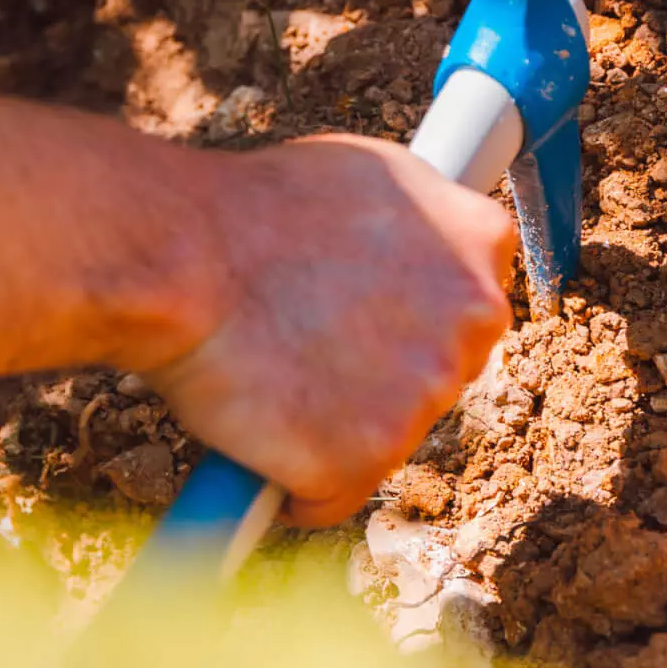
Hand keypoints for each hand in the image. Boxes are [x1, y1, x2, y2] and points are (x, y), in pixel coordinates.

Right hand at [143, 135, 516, 527]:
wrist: (186, 259)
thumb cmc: (257, 208)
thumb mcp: (369, 174)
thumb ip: (420, 221)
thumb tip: (420, 253)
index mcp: (480, 241)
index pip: (471, 303)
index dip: (410, 312)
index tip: (364, 310)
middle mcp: (473, 321)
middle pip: (440, 373)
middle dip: (382, 369)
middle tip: (308, 338)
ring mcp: (426, 396)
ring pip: (389, 435)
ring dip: (337, 422)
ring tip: (275, 370)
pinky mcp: (369, 460)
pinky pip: (335, 493)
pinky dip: (298, 479)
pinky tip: (259, 429)